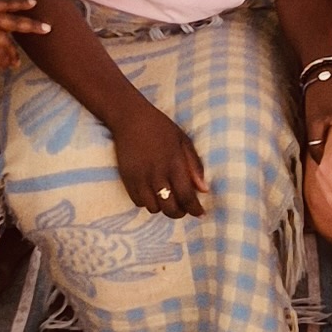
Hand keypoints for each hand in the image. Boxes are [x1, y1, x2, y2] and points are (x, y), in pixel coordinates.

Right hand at [0, 0, 49, 69]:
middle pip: (16, 21)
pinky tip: (8, 67)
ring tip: (15, 63)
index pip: (5, 3)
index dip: (21, 3)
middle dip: (33, 26)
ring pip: (9, 43)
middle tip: (48, 28)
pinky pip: (1, 55)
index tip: (34, 3)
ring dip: (13, 54)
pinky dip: (6, 62)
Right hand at [114, 97, 208, 217]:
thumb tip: (204, 190)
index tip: (200, 213)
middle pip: (169, 207)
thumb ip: (194, 165)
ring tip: (167, 200)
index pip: (186, 195)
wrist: (130, 118)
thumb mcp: (183, 140)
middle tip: (183, 209)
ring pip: (153, 208)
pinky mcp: (127, 179)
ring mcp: (140, 178)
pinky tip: (152, 193)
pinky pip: (137, 202)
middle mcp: (157, 174)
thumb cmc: (161, 127)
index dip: (194, 209)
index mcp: (174, 163)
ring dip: (162, 207)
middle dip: (179, 213)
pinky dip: (147, 202)